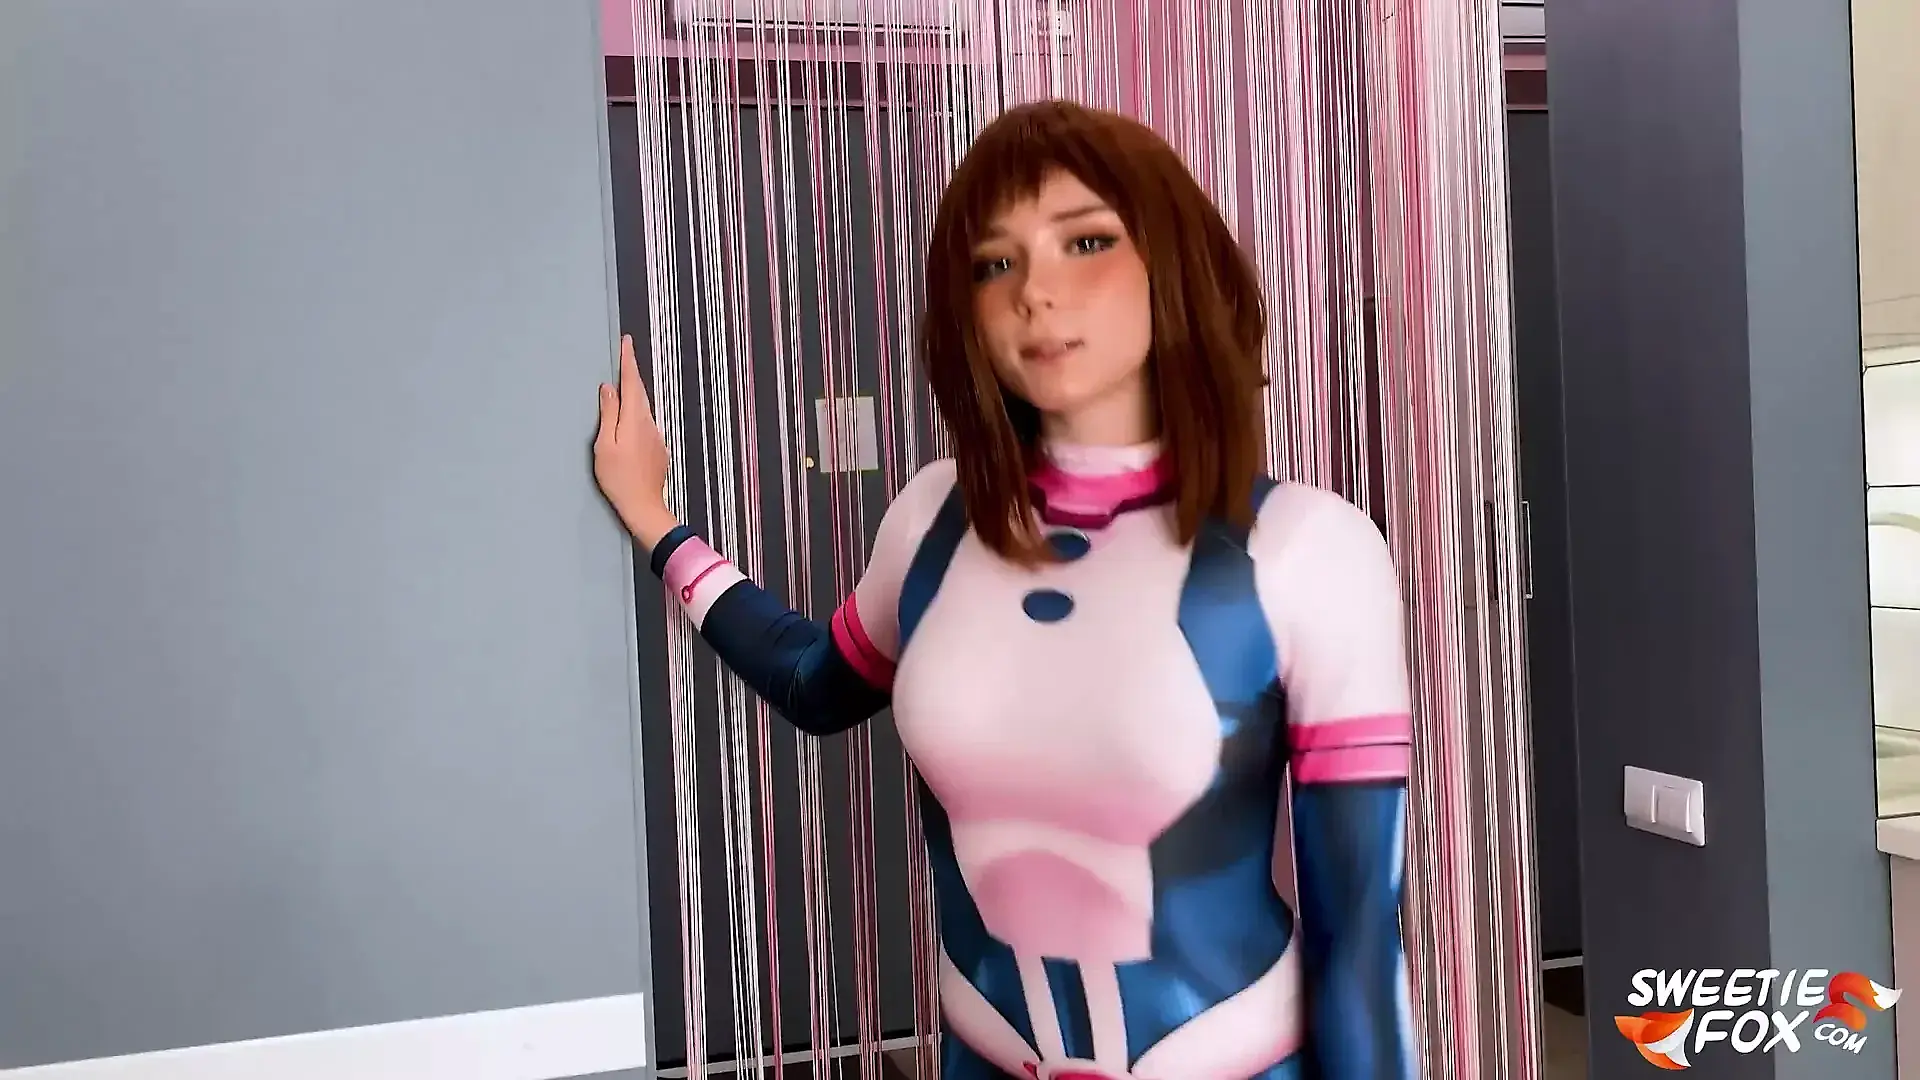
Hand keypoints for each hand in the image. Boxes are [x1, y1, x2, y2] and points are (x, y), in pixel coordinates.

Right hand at [594, 335, 676, 547]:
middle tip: (624, 356)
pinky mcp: (657, 449)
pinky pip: (646, 423)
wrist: (644, 506)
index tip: (627, 342)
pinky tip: (629, 418)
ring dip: (634, 394)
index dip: (628, 361)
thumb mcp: (605, 445)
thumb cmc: (618, 478)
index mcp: (635, 419)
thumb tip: (609, 389)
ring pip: (644, 408)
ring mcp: (656, 437)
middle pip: (640, 393)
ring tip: (623, 384)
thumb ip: (608, 414)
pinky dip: (636, 413)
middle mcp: (650, 424)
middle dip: (632, 374)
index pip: (632, 383)